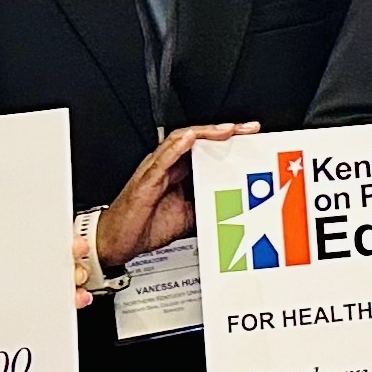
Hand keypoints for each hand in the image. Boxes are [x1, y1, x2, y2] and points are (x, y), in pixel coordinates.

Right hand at [93, 121, 259, 277]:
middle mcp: (168, 166)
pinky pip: (161, 160)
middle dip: (225, 132)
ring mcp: (156, 170)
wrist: (118, 241)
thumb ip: (208, 204)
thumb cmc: (146, 226)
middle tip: (248, 129)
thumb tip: (232, 204)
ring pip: (182, 142)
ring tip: (227, 129)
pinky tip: (190, 139)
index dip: (230, 141)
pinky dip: (176, 147)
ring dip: (205, 134)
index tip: (252, 138)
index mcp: (179, 172)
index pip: (207, 149)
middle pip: (198, 140)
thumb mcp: (189, 217)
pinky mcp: (145, 180)